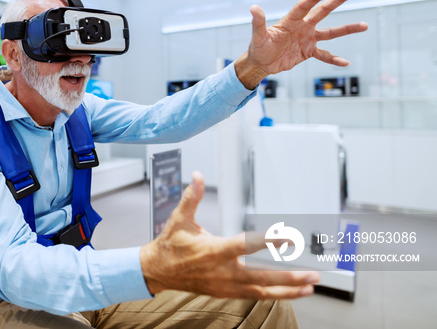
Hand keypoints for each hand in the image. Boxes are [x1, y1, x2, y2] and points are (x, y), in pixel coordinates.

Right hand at [140, 171, 318, 298]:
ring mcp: (226, 285)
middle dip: (289, 276)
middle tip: (312, 273)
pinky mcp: (226, 292)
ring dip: (287, 289)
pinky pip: (255, 295)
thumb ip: (192, 197)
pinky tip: (291, 292)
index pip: (245, 246)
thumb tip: (197, 176)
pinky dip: (275, 294)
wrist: (158, 271)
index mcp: (213, 251)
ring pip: (261, 290)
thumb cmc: (171, 245)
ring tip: (309, 286)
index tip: (288, 239)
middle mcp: (223, 271)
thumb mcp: (179, 218)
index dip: (268, 243)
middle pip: (261, 276)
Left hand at [234, 0, 367, 88]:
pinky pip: (325, 55)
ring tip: (364, 25)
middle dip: (339, 0)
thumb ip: (258, 22)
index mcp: (291, 20)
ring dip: (347, 29)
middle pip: (323, 10)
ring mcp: (308, 38)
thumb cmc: (258, 48)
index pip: (305, 6)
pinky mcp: (309, 51)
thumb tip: (253, 8)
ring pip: (331, 32)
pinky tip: (345, 62)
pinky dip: (334, 59)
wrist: (261, 63)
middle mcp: (303, 26)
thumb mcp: (258, 36)